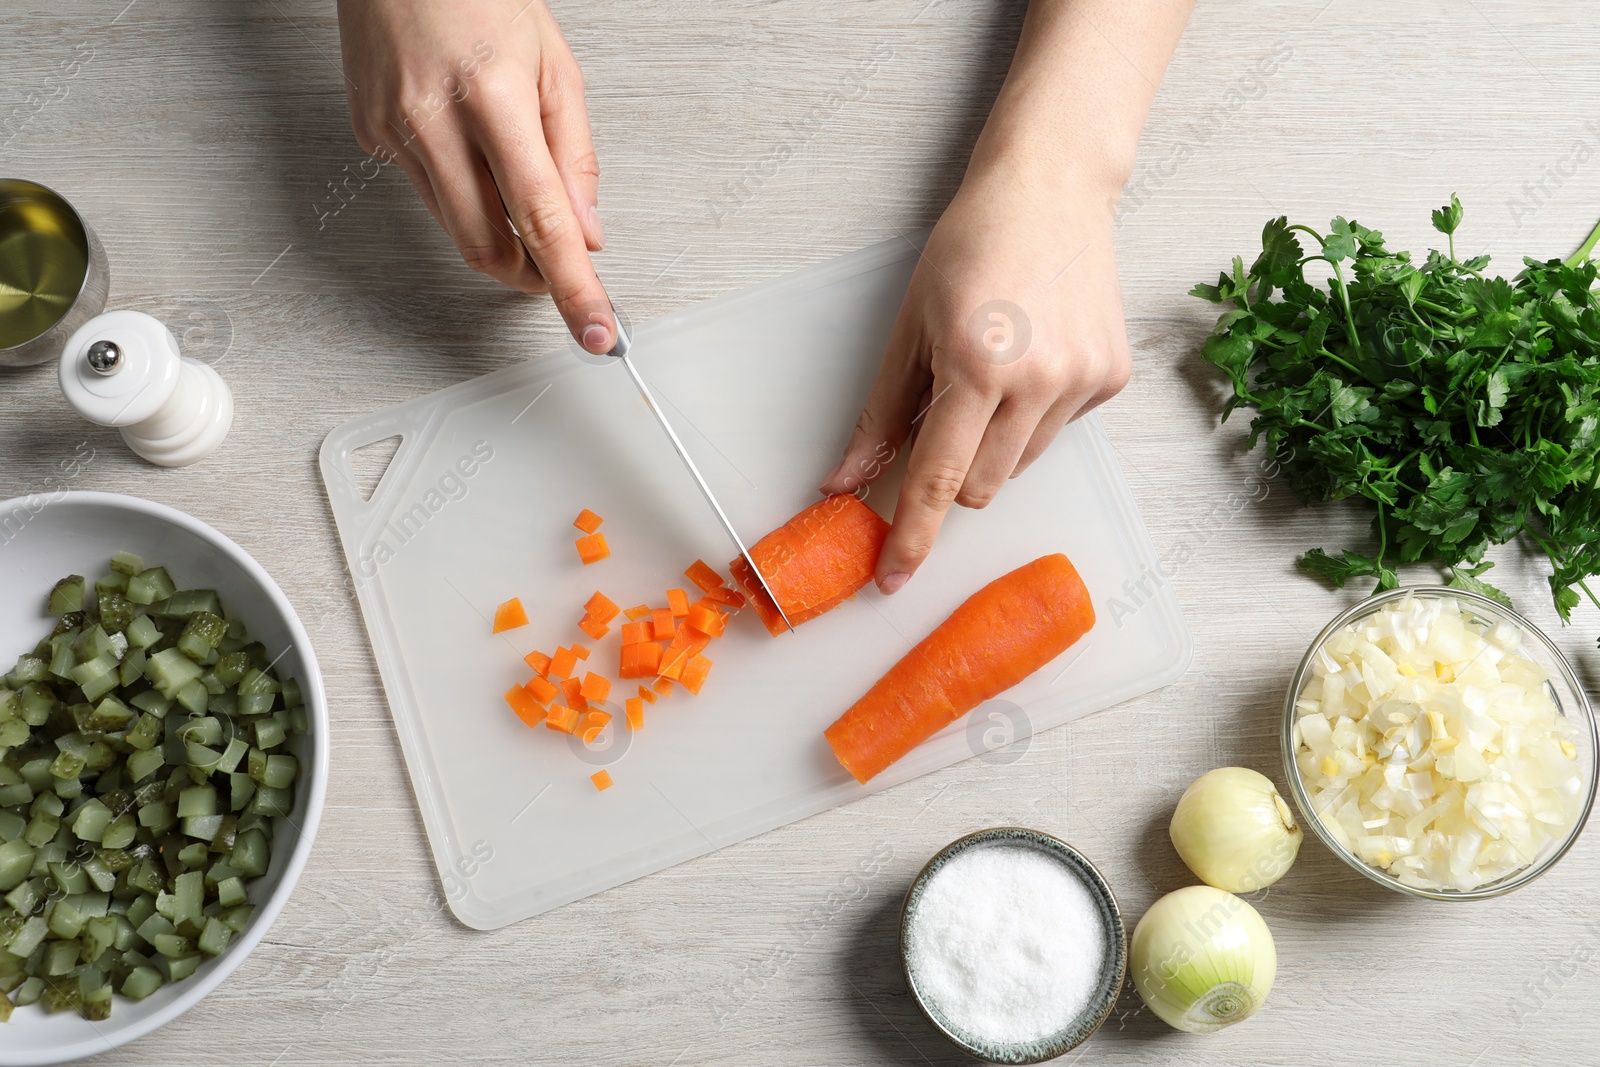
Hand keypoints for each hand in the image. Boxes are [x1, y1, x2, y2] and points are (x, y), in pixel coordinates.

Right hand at [336, 0, 615, 350]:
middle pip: (488, 246)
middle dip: (531, 276)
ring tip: (520, 205)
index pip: (541, 220)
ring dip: (497, 239)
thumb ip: (575, 157)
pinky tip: (468, 153)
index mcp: (492, 96)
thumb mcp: (555, 66)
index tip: (594, 330)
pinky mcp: (369, 136)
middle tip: (559, 272)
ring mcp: (393, 131)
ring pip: (455, 228)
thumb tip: (587, 233)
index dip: (572, 286)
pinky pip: (426, 194)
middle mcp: (434, 119)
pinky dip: (460, 196)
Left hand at [819, 163, 1130, 593]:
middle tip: (947, 410)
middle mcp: (1037, 381)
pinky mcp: (1112, 379)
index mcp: (975, 366)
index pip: (936, 480)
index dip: (910, 536)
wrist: (1051, 190)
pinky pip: (1058, 433)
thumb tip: (845, 482)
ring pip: (1020, 466)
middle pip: (981, 489)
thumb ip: (879, 416)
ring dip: (995, 443)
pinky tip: (1034, 355)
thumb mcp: (908, 329)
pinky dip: (1035, 414)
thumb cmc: (970, 248)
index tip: (894, 578)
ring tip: (994, 368)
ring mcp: (1082, 382)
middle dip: (953, 472)